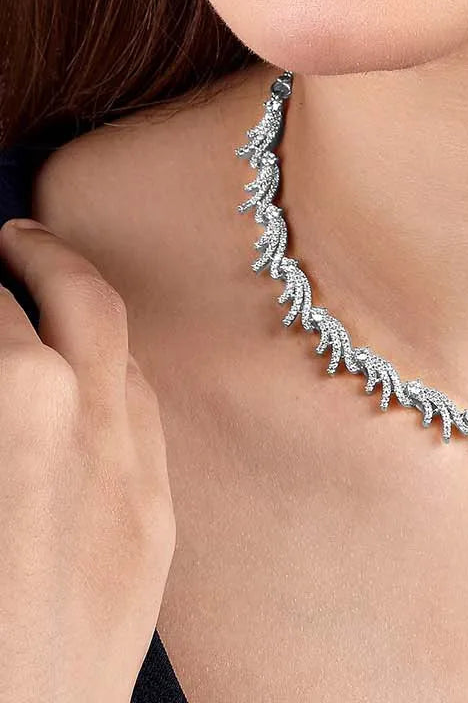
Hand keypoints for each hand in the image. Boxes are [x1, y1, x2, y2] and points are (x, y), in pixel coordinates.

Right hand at [0, 217, 176, 702]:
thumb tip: (2, 349)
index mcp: (17, 405)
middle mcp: (81, 426)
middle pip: (78, 298)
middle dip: (39, 253)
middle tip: (10, 235)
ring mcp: (130, 475)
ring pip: (125, 355)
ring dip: (87, 313)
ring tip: (49, 294)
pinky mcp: (155, 530)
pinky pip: (146, 422)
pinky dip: (116, 379)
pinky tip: (91, 381)